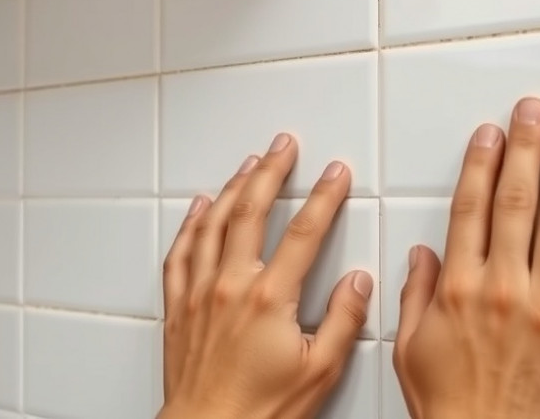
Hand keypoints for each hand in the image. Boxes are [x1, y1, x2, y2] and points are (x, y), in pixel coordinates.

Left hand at [158, 134, 373, 418]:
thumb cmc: (259, 412)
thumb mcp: (320, 371)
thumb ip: (342, 321)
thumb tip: (359, 282)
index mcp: (269, 298)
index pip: (305, 232)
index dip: (324, 196)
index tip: (336, 173)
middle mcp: (231, 286)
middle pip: (252, 212)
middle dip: (271, 172)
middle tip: (284, 146)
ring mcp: (200, 293)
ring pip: (214, 223)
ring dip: (234, 187)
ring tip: (249, 164)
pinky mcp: (179, 308)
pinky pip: (181, 252)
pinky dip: (191, 224)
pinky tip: (200, 207)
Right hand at [393, 98, 539, 418]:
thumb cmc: (452, 406)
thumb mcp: (410, 349)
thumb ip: (415, 294)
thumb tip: (422, 253)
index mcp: (458, 288)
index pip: (470, 207)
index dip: (480, 162)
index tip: (489, 133)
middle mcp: (502, 286)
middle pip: (516, 199)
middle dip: (526, 146)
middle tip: (532, 110)